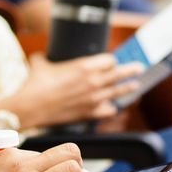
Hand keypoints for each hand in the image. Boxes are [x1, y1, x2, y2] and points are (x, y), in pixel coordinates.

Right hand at [0, 53, 143, 128]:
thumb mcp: (41, 63)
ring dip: (128, 88)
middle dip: (131, 70)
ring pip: (118, 92)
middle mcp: (93, 81)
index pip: (109, 60)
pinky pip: (108, 110)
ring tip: (136, 85)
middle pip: (119, 73)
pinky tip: (115, 107)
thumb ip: (46, 58)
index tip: (111, 61)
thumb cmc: (35, 83)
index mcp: (84, 66)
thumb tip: (41, 57)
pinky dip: (112, 108)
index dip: (110, 60)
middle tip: (139, 67)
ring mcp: (93, 99)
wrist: (31, 107)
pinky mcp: (88, 113)